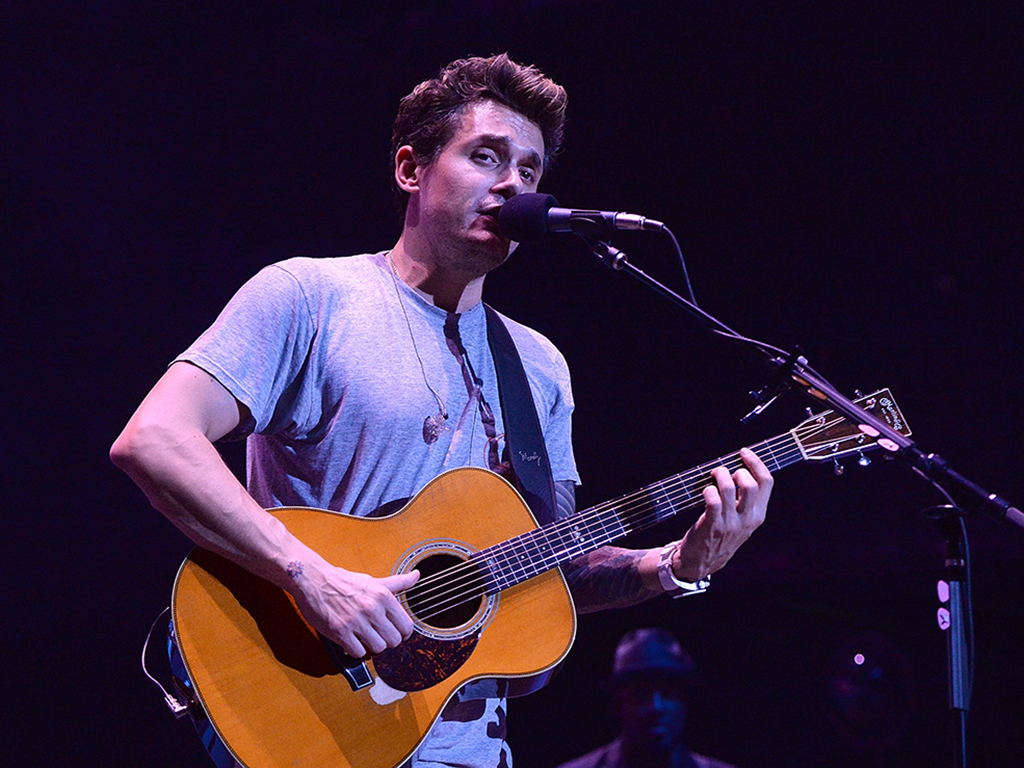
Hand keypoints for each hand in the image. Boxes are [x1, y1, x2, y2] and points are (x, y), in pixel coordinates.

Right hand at [290, 565, 419, 657]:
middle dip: (388, 641)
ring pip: (378, 648)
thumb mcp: (373, 580)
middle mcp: (372, 608)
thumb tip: (416, 576)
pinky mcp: (340, 632)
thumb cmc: (344, 581)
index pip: (406, 626)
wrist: (314, 580)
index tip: (397, 634)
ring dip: (372, 647)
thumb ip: (397, 582)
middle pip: (394, 640)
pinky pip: (358, 652)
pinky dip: (356, 650)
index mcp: (383, 596)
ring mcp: (356, 621)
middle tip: (380, 637)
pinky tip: (352, 642)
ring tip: (366, 639)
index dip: (404, 633)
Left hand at [672, 447, 771, 579]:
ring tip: (714, 476)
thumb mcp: (741, 521)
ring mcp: (730, 523)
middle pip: (751, 484)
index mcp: (758, 515)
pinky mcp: (712, 524)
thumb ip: (745, 500)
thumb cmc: (720, 535)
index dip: (756, 463)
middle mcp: (747, 519)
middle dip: (737, 469)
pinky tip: (705, 491)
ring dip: (719, 475)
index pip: (767, 482)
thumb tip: (739, 467)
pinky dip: (708, 489)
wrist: (701, 562)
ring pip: (730, 488)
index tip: (744, 452)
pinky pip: (712, 499)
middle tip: (726, 471)